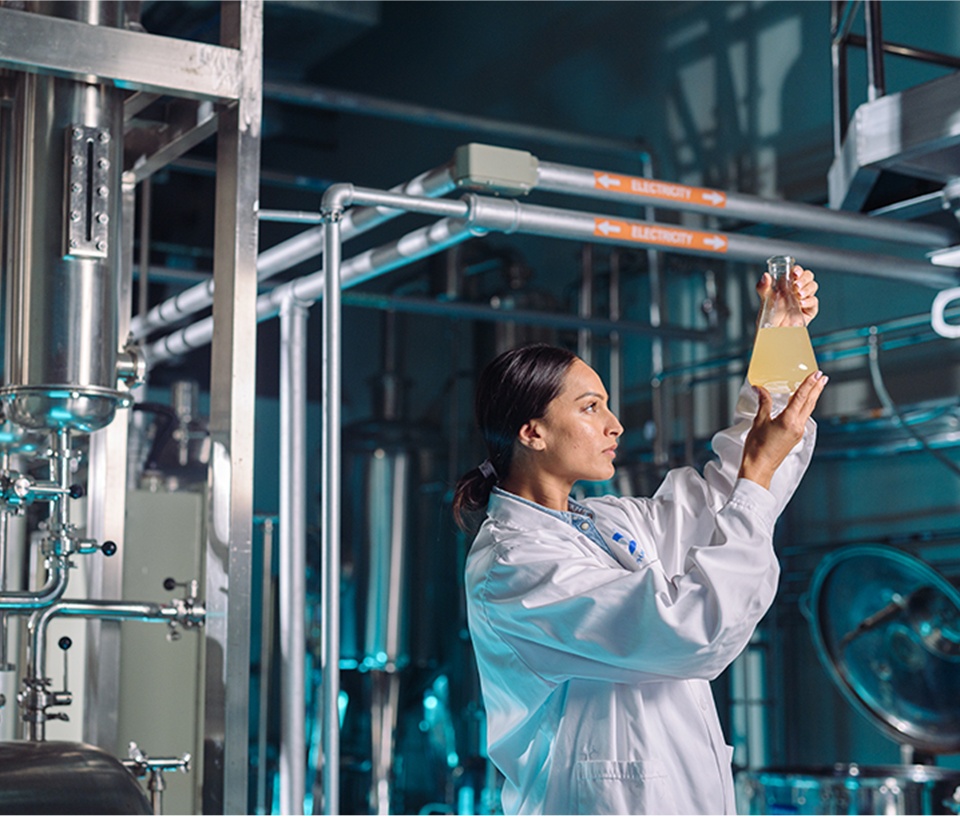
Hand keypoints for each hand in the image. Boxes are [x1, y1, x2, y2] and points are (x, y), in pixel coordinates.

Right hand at [738, 370, 827, 488]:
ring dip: (812, 398)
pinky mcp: (795, 437)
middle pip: (809, 403)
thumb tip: (761, 390)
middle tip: (823, 377)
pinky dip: (804, 408)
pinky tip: (801, 405)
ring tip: (816, 387)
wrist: (759, 467)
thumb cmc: (756, 448)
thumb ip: (764, 404)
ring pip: (808, 410)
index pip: (801, 396)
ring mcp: (798, 432)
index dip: (809, 383)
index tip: (816, 374)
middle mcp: (797, 426)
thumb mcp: (758, 422)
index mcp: (788, 420)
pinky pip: (802, 418)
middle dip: (817, 389)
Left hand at [756, 264, 818, 326]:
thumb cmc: (769, 316)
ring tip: (798, 294)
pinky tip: (801, 303)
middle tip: (796, 285)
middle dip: (804, 278)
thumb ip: (763, 287)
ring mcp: (804, 299)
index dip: (797, 270)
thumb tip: (765, 276)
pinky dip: (809, 300)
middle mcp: (796, 290)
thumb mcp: (764, 299)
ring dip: (807, 288)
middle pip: (808, 276)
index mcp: (786, 285)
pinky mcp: (809, 310)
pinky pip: (814, 301)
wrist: (772, 332)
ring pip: (813, 286)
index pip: (796, 271)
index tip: (794, 272)